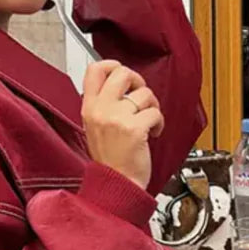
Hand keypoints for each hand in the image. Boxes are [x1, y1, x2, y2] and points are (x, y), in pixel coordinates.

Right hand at [81, 60, 163, 188]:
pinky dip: (159, 123)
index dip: (113, 65)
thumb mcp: (95, 127)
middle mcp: (101, 110)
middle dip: (138, 81)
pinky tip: (152, 133)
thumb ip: (104, 104)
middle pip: (123, 72)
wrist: (117, 185)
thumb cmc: (111, 160)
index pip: (95, 70)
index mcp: (89, 108)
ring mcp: (117, 118)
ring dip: (152, 107)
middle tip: (141, 96)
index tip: (125, 76)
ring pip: (144, 93)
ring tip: (148, 122)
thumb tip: (122, 85)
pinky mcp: (134, 129)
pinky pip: (155, 112)